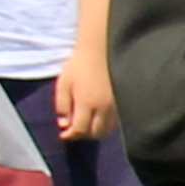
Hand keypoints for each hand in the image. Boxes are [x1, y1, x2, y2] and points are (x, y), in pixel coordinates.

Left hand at [52, 30, 116, 145]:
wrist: (101, 51)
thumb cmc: (79, 65)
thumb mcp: (63, 84)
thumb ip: (61, 105)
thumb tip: (64, 123)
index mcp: (87, 103)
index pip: (80, 129)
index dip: (71, 135)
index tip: (63, 134)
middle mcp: (104, 108)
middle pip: (96, 133)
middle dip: (83, 135)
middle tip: (74, 129)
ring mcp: (116, 106)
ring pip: (108, 130)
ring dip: (95, 131)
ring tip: (86, 124)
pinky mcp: (122, 102)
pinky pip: (115, 122)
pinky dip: (105, 125)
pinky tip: (98, 117)